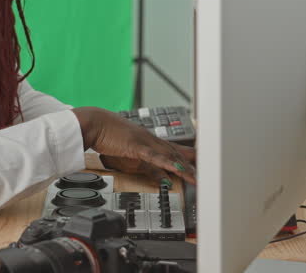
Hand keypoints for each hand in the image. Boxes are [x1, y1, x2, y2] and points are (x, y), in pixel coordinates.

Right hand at [72, 107, 195, 184]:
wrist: (95, 124)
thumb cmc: (110, 137)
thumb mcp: (132, 159)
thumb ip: (149, 170)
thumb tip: (164, 181)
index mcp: (152, 142)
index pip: (176, 151)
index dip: (191, 158)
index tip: (204, 165)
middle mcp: (152, 140)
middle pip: (178, 153)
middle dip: (194, 164)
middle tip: (210, 172)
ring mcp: (145, 141)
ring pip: (169, 155)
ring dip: (184, 167)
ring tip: (197, 177)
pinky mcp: (136, 145)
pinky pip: (153, 156)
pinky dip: (166, 163)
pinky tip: (176, 168)